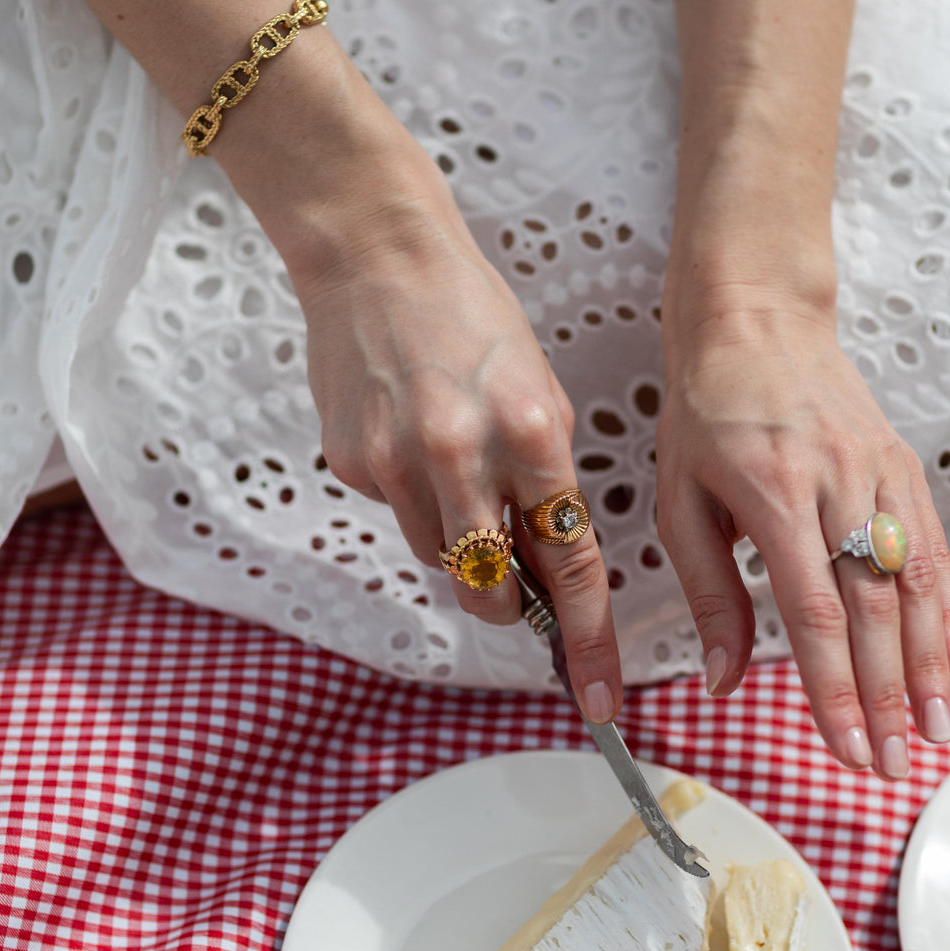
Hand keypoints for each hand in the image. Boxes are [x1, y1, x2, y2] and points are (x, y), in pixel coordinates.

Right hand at [275, 112, 621, 722]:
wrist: (377, 256)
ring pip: (440, 560)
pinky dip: (412, 498)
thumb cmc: (471, 317)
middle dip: (510, 602)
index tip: (598, 694)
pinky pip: (395, 515)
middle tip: (517, 585)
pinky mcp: (351, 463)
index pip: (569, 562)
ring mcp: (399, 463)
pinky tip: (408, 439)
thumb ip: (545, 479)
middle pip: (491, 586)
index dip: (587, 636)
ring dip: (458, 543)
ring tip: (454, 469)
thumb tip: (546, 563)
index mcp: (532, 432)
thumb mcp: (537, 390)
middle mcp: (464, 455)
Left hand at [656, 295, 949, 778]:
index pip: (812, 611)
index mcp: (772, 493)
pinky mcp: (901, 465)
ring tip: (934, 731)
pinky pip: (931, 546)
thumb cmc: (704, 408)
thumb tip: (721, 678)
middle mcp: (837, 483)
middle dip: (887, 695)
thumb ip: (708, 592)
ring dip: (929, 665)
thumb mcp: (679, 499)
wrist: (754, 317)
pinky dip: (947, 609)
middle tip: (893, 763)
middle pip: (873, 608)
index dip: (834, 686)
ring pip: (915, 582)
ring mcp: (878, 472)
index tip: (846, 745)